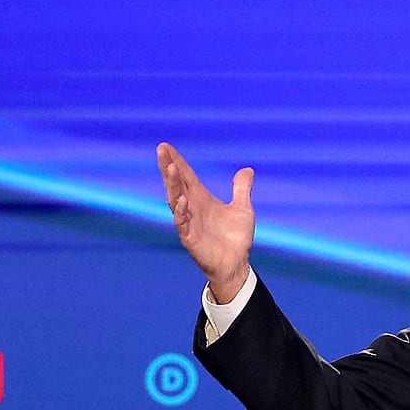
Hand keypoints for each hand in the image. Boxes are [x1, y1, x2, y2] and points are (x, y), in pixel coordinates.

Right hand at [157, 144, 255, 301]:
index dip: (177, 161)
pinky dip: (181, 211)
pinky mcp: (190, 238)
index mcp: (201, 199)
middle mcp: (191, 208)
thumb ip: (242, 189)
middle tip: (161, 149)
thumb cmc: (236, 238)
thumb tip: (247, 170)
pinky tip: (182, 200)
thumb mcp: (243, 209)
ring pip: (175, 200)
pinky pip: (182, 223)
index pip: (186, 176)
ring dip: (172, 184)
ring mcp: (188, 222)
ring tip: (171, 168)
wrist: (236, 264)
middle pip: (176, 183)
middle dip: (168, 167)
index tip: (166, 146)